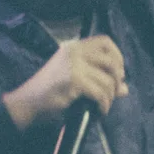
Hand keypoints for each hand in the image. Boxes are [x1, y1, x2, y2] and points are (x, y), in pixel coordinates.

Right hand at [2, 36, 129, 130]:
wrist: (28, 103)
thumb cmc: (49, 93)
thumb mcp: (76, 81)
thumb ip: (99, 80)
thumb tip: (126, 88)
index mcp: (73, 47)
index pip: (105, 41)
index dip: (117, 56)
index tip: (118, 73)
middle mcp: (74, 51)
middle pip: (111, 60)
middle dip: (117, 78)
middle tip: (114, 92)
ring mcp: (74, 65)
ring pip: (107, 80)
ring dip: (110, 97)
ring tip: (103, 106)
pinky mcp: (74, 80)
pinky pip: (100, 93)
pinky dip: (104, 105)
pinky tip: (99, 112)